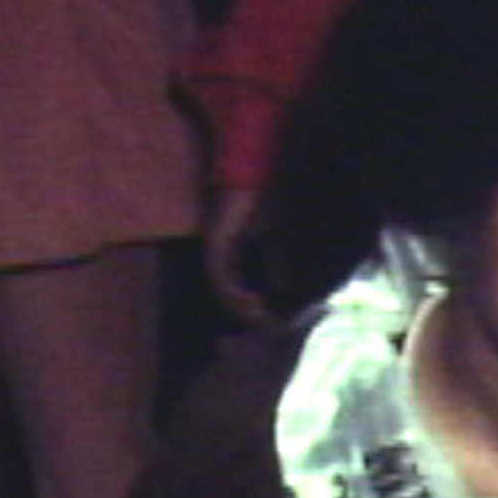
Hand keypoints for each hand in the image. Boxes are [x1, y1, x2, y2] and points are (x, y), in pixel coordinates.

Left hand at [203, 184, 271, 321]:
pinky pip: (219, 276)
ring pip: (220, 287)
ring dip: (238, 304)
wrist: (255, 177)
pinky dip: (233, 292)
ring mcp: (214, 247)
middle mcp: (218, 251)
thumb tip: (283, 285)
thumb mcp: (276, 236)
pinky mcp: (216, 244)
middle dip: (242, 308)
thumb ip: (277, 259)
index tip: (266, 313)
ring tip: (257, 314)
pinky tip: (251, 300)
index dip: (247, 300)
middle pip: (224, 289)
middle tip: (262, 320)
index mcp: (230, 248)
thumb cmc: (265, 199)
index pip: (233, 282)